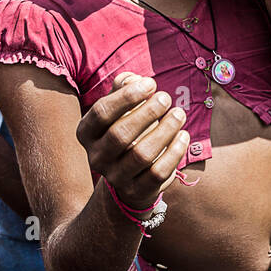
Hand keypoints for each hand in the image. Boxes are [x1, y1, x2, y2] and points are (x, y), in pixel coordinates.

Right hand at [76, 72, 190, 211]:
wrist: (128, 177)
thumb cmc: (127, 130)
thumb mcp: (120, 109)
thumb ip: (124, 89)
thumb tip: (134, 79)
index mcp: (86, 133)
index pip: (101, 112)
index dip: (127, 96)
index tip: (151, 83)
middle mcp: (96, 157)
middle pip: (120, 134)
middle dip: (147, 112)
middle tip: (166, 98)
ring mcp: (116, 177)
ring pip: (141, 155)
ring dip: (165, 130)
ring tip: (179, 114)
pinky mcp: (137, 191)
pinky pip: (158, 173)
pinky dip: (174, 152)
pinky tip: (184, 135)